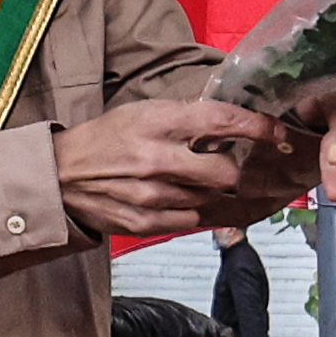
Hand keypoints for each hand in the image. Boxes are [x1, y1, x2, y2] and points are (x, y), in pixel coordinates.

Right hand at [54, 92, 281, 236]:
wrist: (59, 175)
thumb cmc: (106, 139)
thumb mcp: (142, 113)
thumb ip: (186, 119)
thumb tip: (233, 125)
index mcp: (157, 122)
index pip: (222, 122)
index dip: (258, 127)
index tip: (275, 132)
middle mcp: (156, 159)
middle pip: (226, 172)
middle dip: (228, 168)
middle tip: (216, 161)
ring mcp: (151, 195)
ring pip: (209, 198)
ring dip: (204, 190)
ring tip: (179, 178)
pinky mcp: (145, 222)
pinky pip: (190, 220)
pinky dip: (187, 209)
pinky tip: (167, 197)